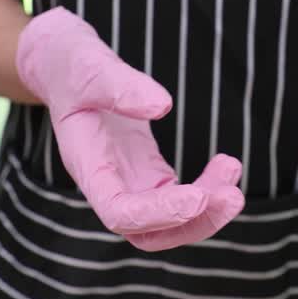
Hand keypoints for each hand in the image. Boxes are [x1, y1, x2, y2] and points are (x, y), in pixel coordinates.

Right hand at [16, 7, 243, 250]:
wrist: (64, 65)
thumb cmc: (71, 65)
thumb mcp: (90, 65)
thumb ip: (122, 85)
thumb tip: (163, 106)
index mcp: (87, 165)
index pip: (119, 213)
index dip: (158, 214)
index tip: (199, 197)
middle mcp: (107, 184)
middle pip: (147, 233)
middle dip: (193, 223)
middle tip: (233, 196)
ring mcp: (128, 181)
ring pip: (166, 223)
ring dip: (206, 212)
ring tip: (233, 172)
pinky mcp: (146, 171)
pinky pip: (178, 198)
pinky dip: (207, 191)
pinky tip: (227, 166)